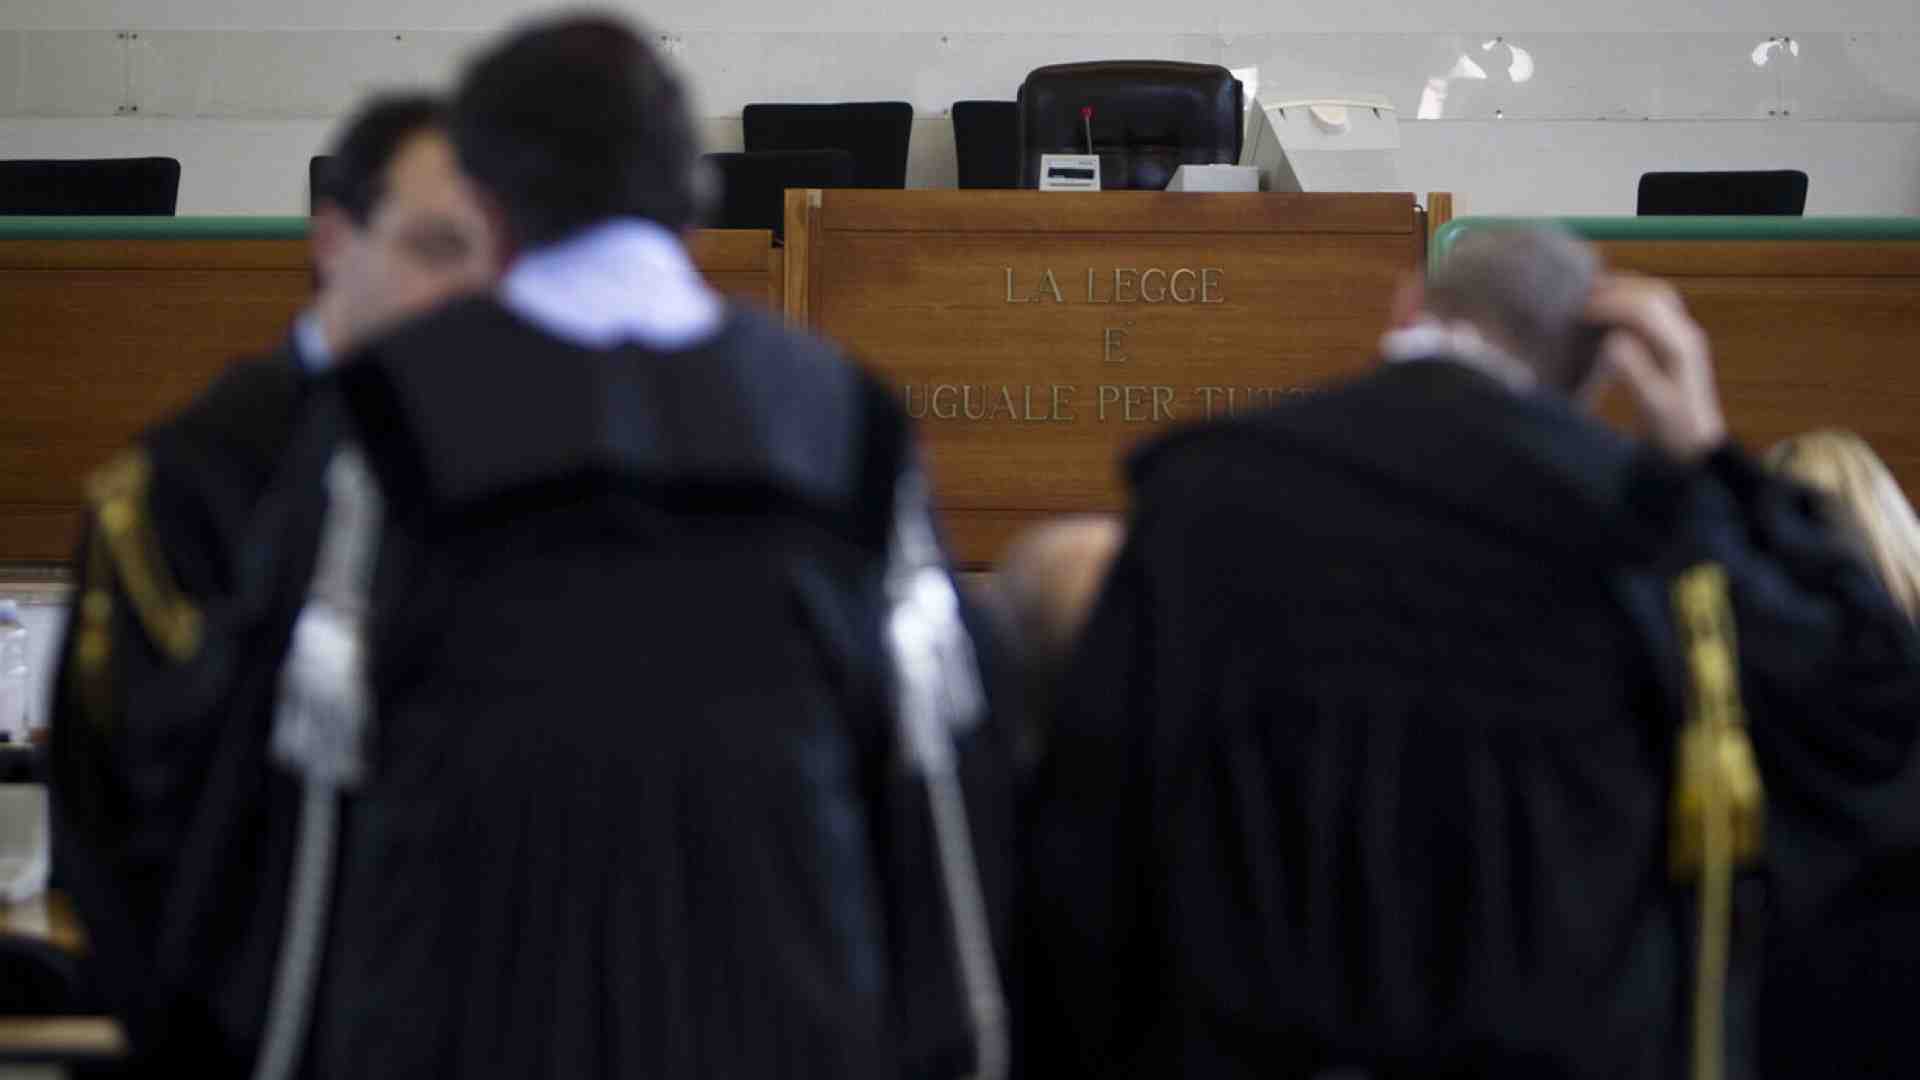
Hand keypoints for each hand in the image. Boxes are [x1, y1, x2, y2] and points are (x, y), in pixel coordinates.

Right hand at [1586, 274, 1726, 461]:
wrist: (1697, 451)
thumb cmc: (1674, 435)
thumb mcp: (1653, 408)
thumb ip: (1634, 373)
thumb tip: (1612, 341)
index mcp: (1680, 347)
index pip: (1643, 309)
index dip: (1609, 304)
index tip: (1577, 311)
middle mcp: (1686, 335)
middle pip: (1653, 293)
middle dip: (1615, 288)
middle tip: (1578, 296)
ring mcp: (1683, 339)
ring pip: (1655, 297)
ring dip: (1623, 291)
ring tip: (1589, 297)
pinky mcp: (1675, 346)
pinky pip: (1654, 311)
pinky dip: (1628, 303)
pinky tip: (1606, 315)